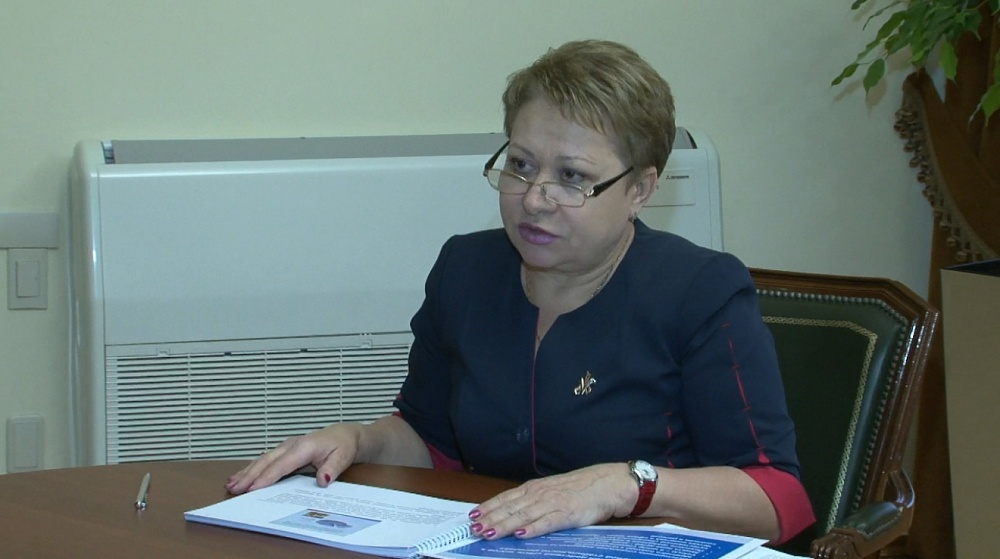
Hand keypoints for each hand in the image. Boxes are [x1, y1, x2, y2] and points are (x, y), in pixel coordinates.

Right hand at [225, 423, 362, 494]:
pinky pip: (266, 460)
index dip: (266, 478)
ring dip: (246, 472)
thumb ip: (332, 468)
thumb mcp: (343, 457)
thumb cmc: (343, 446)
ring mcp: (286, 446)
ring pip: (263, 460)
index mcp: (304, 447)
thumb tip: (323, 480)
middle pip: (267, 461)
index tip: (252, 489)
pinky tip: (241, 476)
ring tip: (231, 484)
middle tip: (233, 489)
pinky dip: (252, 468)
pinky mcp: (285, 450)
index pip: (282, 465)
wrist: (345, 434)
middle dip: (249, 475)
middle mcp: (292, 444)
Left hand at [468, 463, 634, 539]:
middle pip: (511, 508)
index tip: (473, 514)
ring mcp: (554, 503)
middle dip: (490, 518)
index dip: (489, 506)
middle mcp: (541, 494)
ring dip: (505, 525)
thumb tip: (515, 513)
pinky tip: (520, 534)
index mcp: (536, 487)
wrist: (608, 484)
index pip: (507, 497)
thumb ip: (535, 500)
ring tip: (489, 532)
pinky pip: (547, 523)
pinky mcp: (568, 514)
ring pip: (523, 515)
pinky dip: (533, 528)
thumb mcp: (553, 490)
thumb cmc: (581, 488)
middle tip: (473, 528)